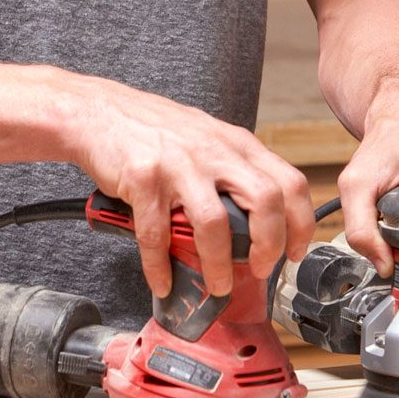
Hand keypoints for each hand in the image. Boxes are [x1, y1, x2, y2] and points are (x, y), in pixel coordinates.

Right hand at [65, 75, 315, 298]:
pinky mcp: (143, 178)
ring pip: (215, 223)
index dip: (301, 222)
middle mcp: (213, 151)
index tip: (296, 251)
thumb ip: (233, 170)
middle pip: (265, 200)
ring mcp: (179, 164)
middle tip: (262, 269)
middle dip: (271, 244)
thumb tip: (258, 222)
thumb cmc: (154, 130)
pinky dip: (160, 266)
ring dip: (219, 264)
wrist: (98, 110)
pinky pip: (156, 234)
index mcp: (236, 143)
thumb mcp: (207, 140)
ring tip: (217, 286)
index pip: (288, 182)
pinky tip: (162, 281)